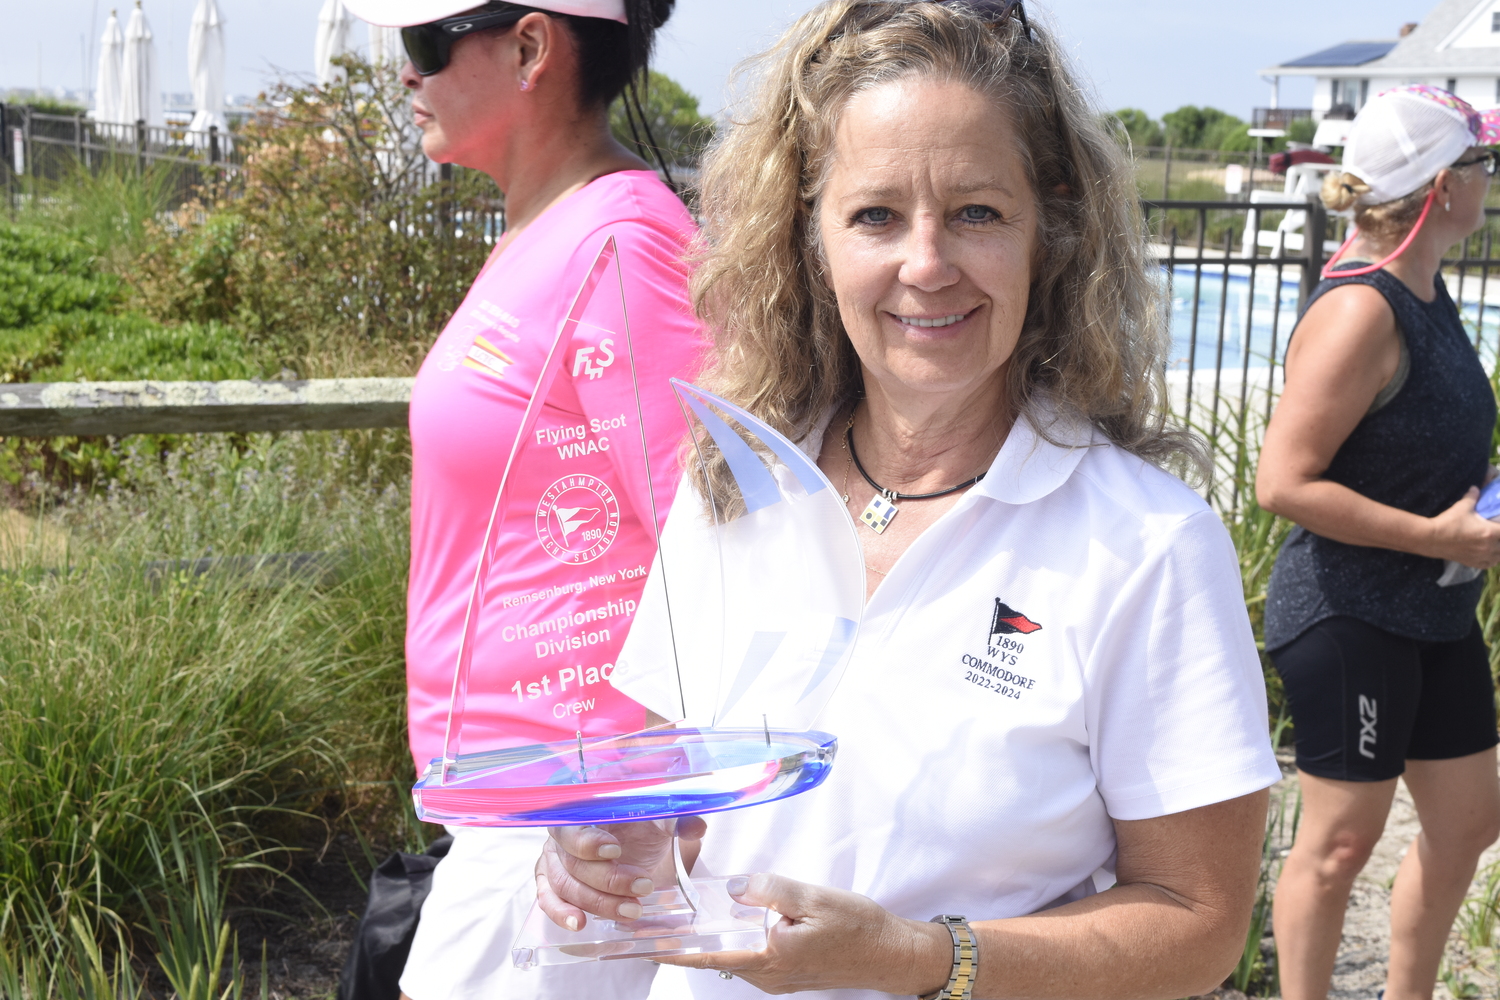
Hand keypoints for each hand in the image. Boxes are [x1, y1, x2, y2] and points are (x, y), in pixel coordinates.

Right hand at [536, 817, 705, 929]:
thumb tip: (696, 826)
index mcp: (584, 809)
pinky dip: (561, 913)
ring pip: (565, 885)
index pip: (573, 823)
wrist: (638, 843)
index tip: (615, 850)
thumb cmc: (641, 826)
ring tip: (631, 910)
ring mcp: (555, 859)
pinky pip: (547, 900)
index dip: (589, 840)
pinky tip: (579, 923)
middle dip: (609, 880)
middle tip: (643, 886)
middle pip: (573, 861)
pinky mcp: (552, 883)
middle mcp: (563, 834)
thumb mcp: (660, 820)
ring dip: (598, 902)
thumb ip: (676, 820)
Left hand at [657, 874, 951, 995]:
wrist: (891, 953)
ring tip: (687, 913)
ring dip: (711, 939)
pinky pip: (750, 957)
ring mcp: (777, 977)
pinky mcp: (787, 973)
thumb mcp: (814, 897)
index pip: (706, 956)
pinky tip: (731, 920)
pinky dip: (733, 940)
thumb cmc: (858, 926)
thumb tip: (732, 887)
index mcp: (768, 957)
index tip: (640, 942)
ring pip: (732, 956)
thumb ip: (769, 890)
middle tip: (660, 912)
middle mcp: (767, 974)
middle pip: (714, 957)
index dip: (671, 949)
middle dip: (687, 938)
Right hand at [1425, 487, 1499, 567]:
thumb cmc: (1448, 523)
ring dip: (1497, 550)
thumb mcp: (1461, 507)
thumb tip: (1476, 489)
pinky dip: (1491, 560)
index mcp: (1490, 532)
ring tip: (1492, 544)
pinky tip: (1486, 554)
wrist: (1431, 539)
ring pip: (1498, 557)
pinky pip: (1489, 564)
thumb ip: (1472, 498)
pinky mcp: (1473, 563)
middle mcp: (1489, 547)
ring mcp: (1481, 556)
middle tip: (1494, 533)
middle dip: (1499, 538)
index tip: (1497, 524)